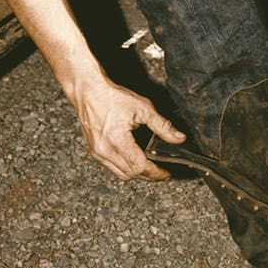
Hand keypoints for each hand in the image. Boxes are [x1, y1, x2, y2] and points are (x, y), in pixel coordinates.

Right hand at [69, 78, 186, 180]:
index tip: (166, 173)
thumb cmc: (112, 97)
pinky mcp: (93, 150)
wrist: (88, 91)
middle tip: (161, 171)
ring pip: (119, 173)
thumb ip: (162, 126)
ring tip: (150, 167)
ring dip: (136, 173)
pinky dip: (124, 166)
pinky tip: (134, 159)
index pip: (139, 167)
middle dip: (148, 175)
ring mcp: (96, 152)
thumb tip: (179, 138)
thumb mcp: (143, 108)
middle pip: (130, 174)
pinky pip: (111, 166)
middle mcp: (103, 150)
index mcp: (116, 140)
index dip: (155, 173)